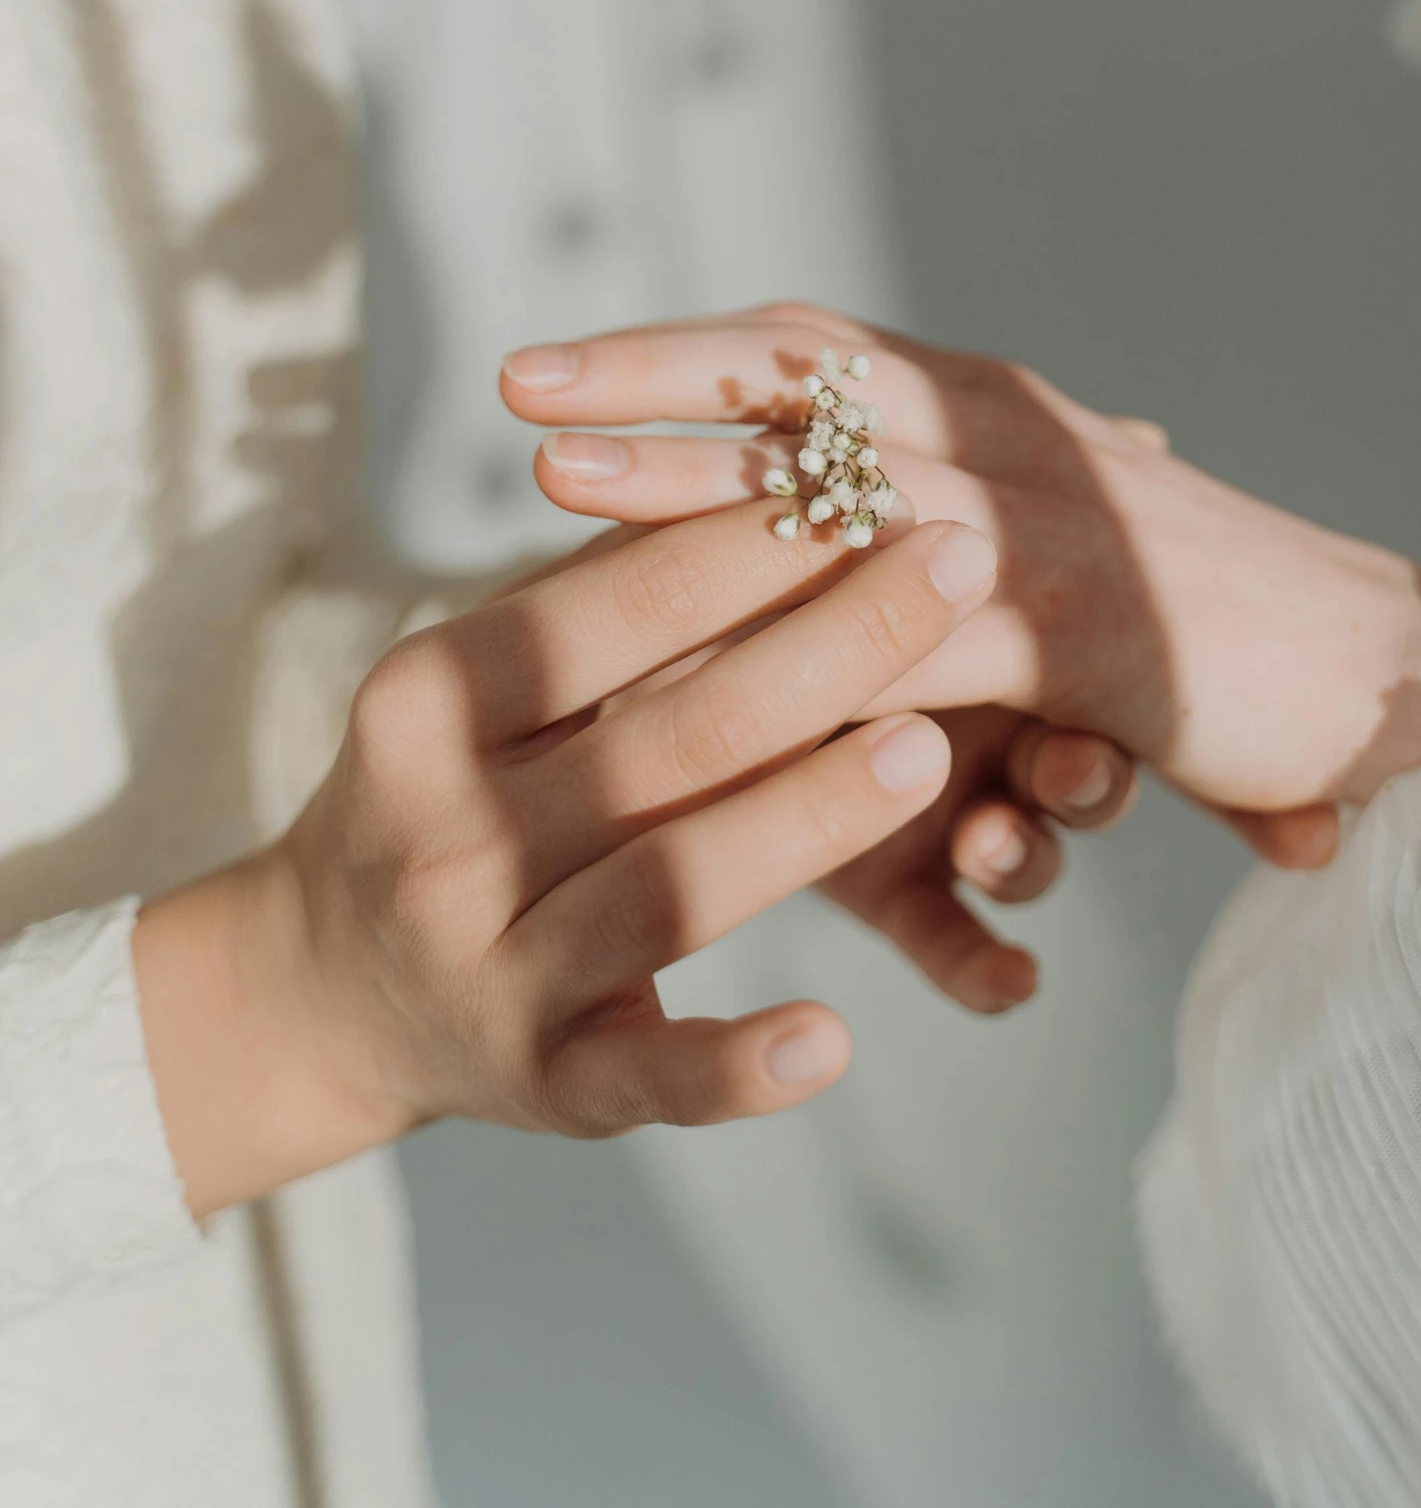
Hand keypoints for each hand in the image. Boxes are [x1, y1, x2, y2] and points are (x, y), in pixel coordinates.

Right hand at [134, 502, 997, 1216]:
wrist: (327, 985)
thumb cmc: (451, 785)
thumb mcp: (479, 678)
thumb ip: (598, 592)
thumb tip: (761, 465)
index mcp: (433, 703)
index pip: (612, 608)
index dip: (752, 545)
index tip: (874, 486)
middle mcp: (452, 835)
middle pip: (672, 734)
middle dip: (835, 643)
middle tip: (963, 568)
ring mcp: (497, 968)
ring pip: (676, 888)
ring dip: (809, 816)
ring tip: (930, 747)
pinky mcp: (548, 1086)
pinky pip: (652, 1079)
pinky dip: (738, 1066)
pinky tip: (831, 1037)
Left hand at [501, 304, 1420, 866]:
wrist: (1356, 658)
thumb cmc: (1177, 603)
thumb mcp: (1034, 528)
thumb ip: (924, 513)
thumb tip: (800, 510)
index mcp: (979, 404)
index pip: (804, 352)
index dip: (671, 354)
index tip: (541, 369)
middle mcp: (999, 434)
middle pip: (801, 387)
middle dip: (651, 384)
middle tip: (515, 392)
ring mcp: (1041, 520)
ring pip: (841, 487)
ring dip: (695, 480)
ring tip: (563, 483)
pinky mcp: (1085, 625)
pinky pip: (926, 632)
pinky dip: (812, 642)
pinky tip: (715, 661)